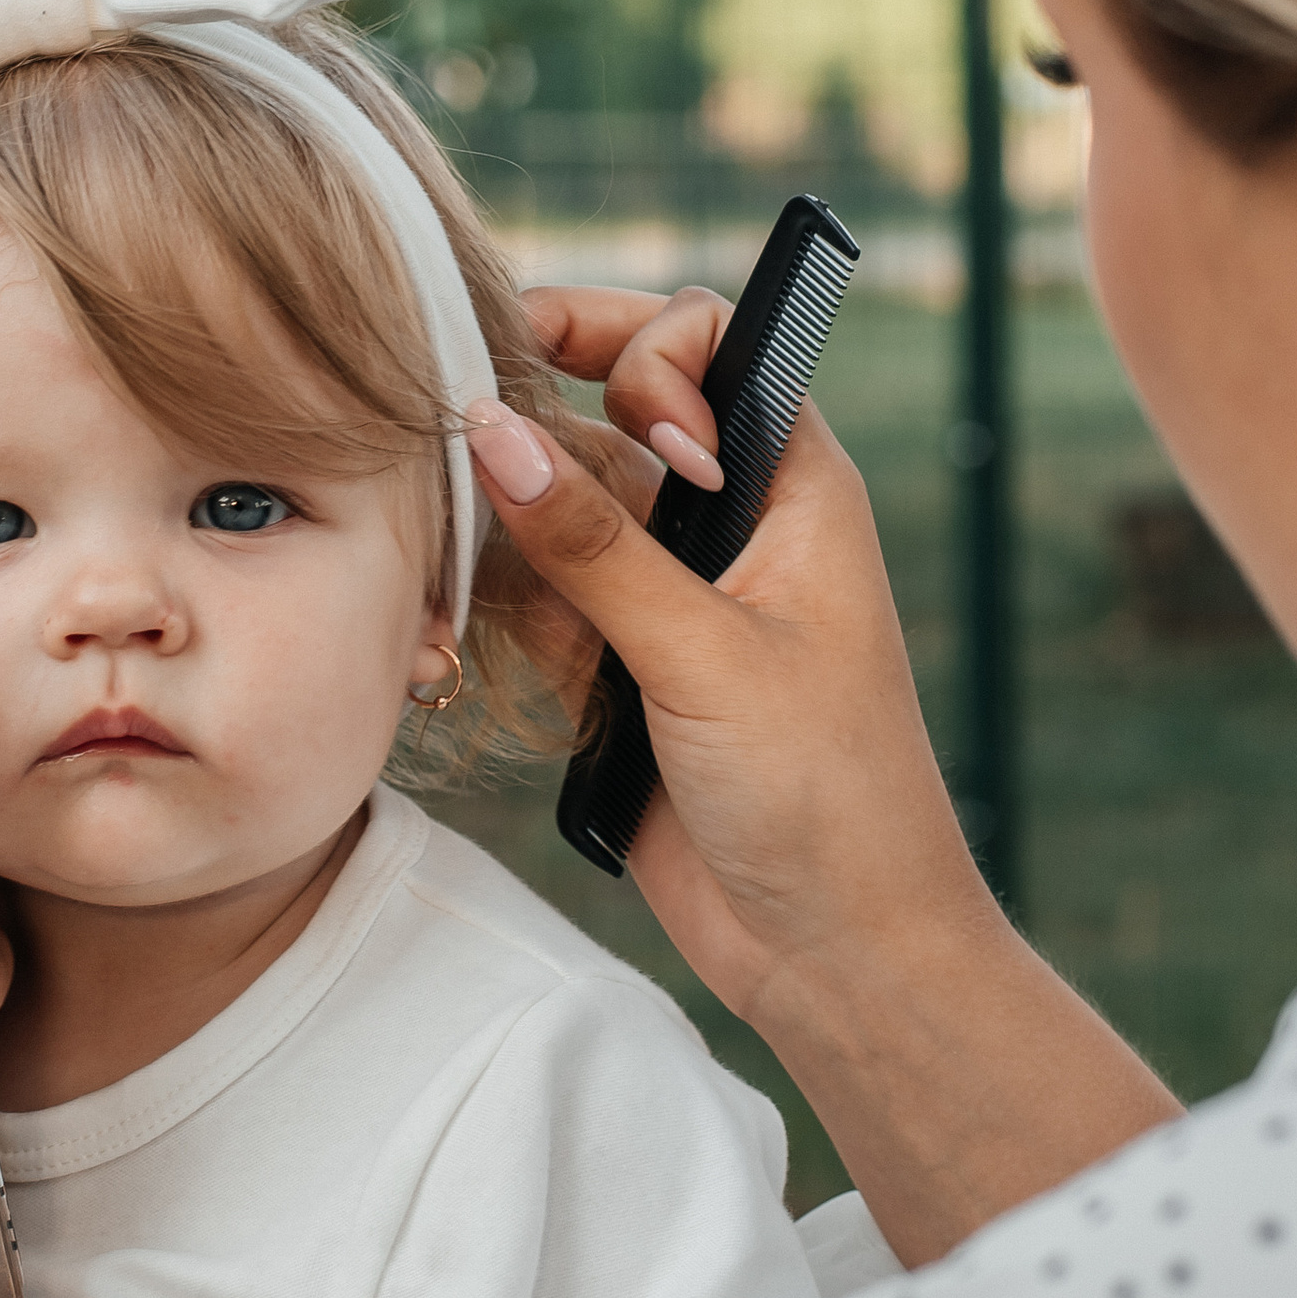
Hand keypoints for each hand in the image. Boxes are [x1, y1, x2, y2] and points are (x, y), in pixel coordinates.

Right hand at [485, 302, 988, 1023]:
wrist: (834, 953)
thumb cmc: (828, 796)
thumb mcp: (706, 657)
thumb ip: (593, 546)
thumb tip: (491, 431)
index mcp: (792, 486)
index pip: (709, 343)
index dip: (646, 347)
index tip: (616, 414)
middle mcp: (726, 522)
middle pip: (610, 409)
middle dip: (539, 412)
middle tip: (462, 421)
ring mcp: (667, 593)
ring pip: (557, 504)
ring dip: (506, 520)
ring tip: (462, 550)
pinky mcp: (618, 663)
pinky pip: (536, 595)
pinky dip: (498, 602)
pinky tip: (468, 622)